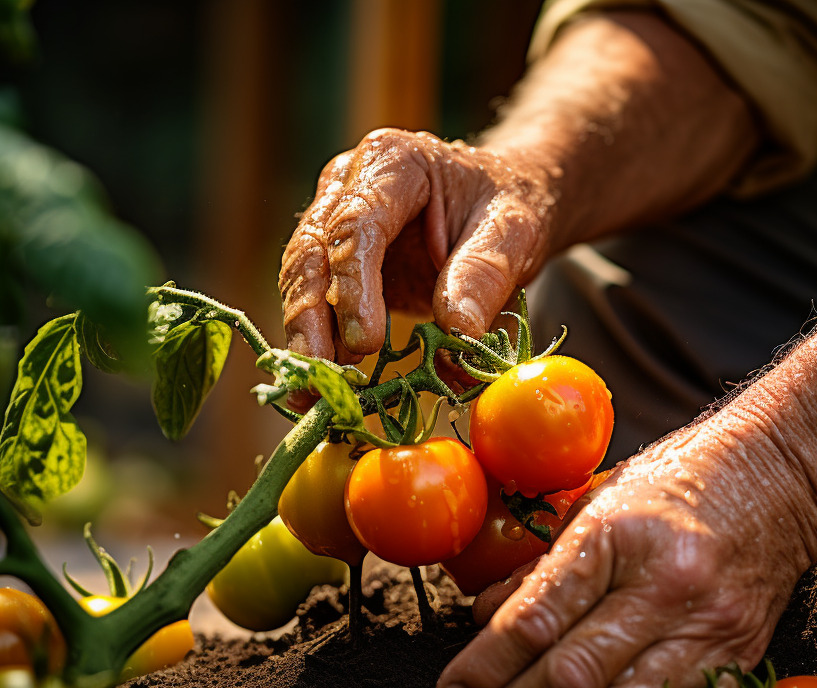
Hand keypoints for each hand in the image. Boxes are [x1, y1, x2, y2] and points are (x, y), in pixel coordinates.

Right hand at [278, 129, 554, 364]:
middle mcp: (347, 187)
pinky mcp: (336, 265)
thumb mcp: (513, 231)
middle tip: (319, 377)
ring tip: (311, 396)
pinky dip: (320, 348)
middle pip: (311, 253)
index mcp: (392, 162)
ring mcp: (333, 223)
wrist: (503, 201)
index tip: (366, 342)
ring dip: (306, 341)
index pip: (356, 223)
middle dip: (310, 319)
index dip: (353, 285)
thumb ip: (485, 275)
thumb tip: (457, 335)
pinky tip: (323, 391)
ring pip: (302, 282)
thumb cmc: (507, 206)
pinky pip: (318, 306)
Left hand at [434, 415, 816, 687]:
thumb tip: (484, 621)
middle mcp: (665, 587)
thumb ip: (541, 566)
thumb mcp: (596, 502)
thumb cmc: (678, 481)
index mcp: (618, 534)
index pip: (535, 621)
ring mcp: (707, 629)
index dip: (484, 667)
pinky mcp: (736, 660)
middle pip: (569, 677)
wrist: (784, 477)